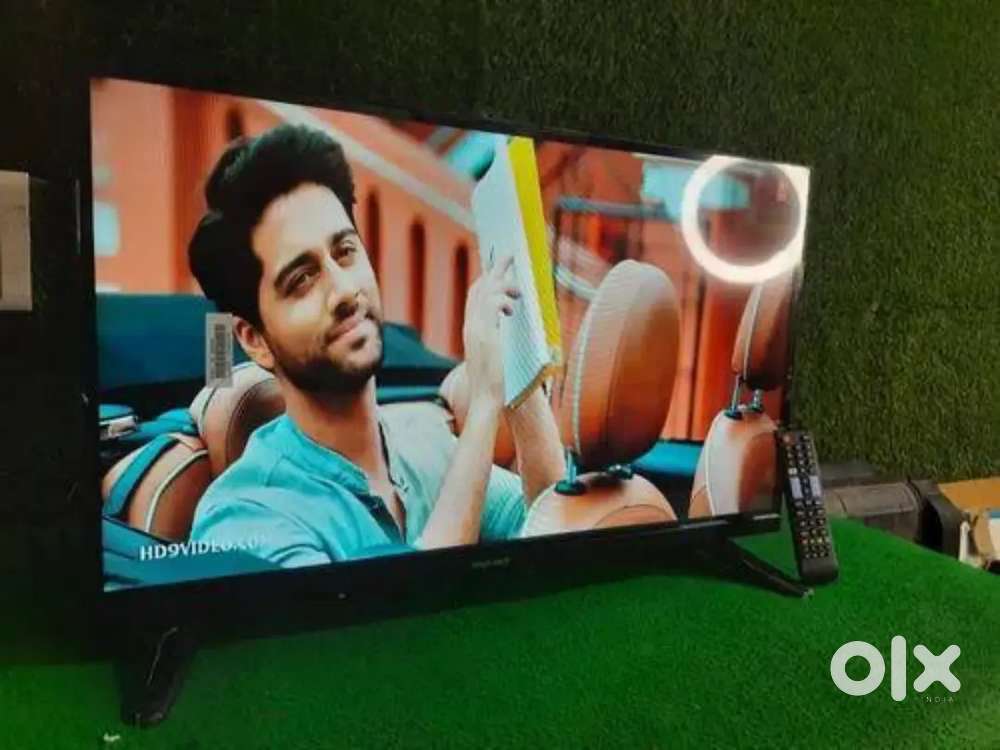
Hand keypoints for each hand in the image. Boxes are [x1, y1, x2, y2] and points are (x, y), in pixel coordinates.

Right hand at [463, 254, 519, 412]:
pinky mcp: (484, 335)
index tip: (496, 269)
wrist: (486, 401)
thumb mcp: (497, 356)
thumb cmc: (495, 384)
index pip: (475, 297)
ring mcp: (475, 331)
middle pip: (479, 288)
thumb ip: (501, 340)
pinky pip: (492, 306)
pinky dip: (503, 300)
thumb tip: (513, 327)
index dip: (486, 280)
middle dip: (495, 270)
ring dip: (504, 284)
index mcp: (473, 331)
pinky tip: (512, 307)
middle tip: (509, 255)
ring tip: (518, 288)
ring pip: (485, 293)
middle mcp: (471, 328)